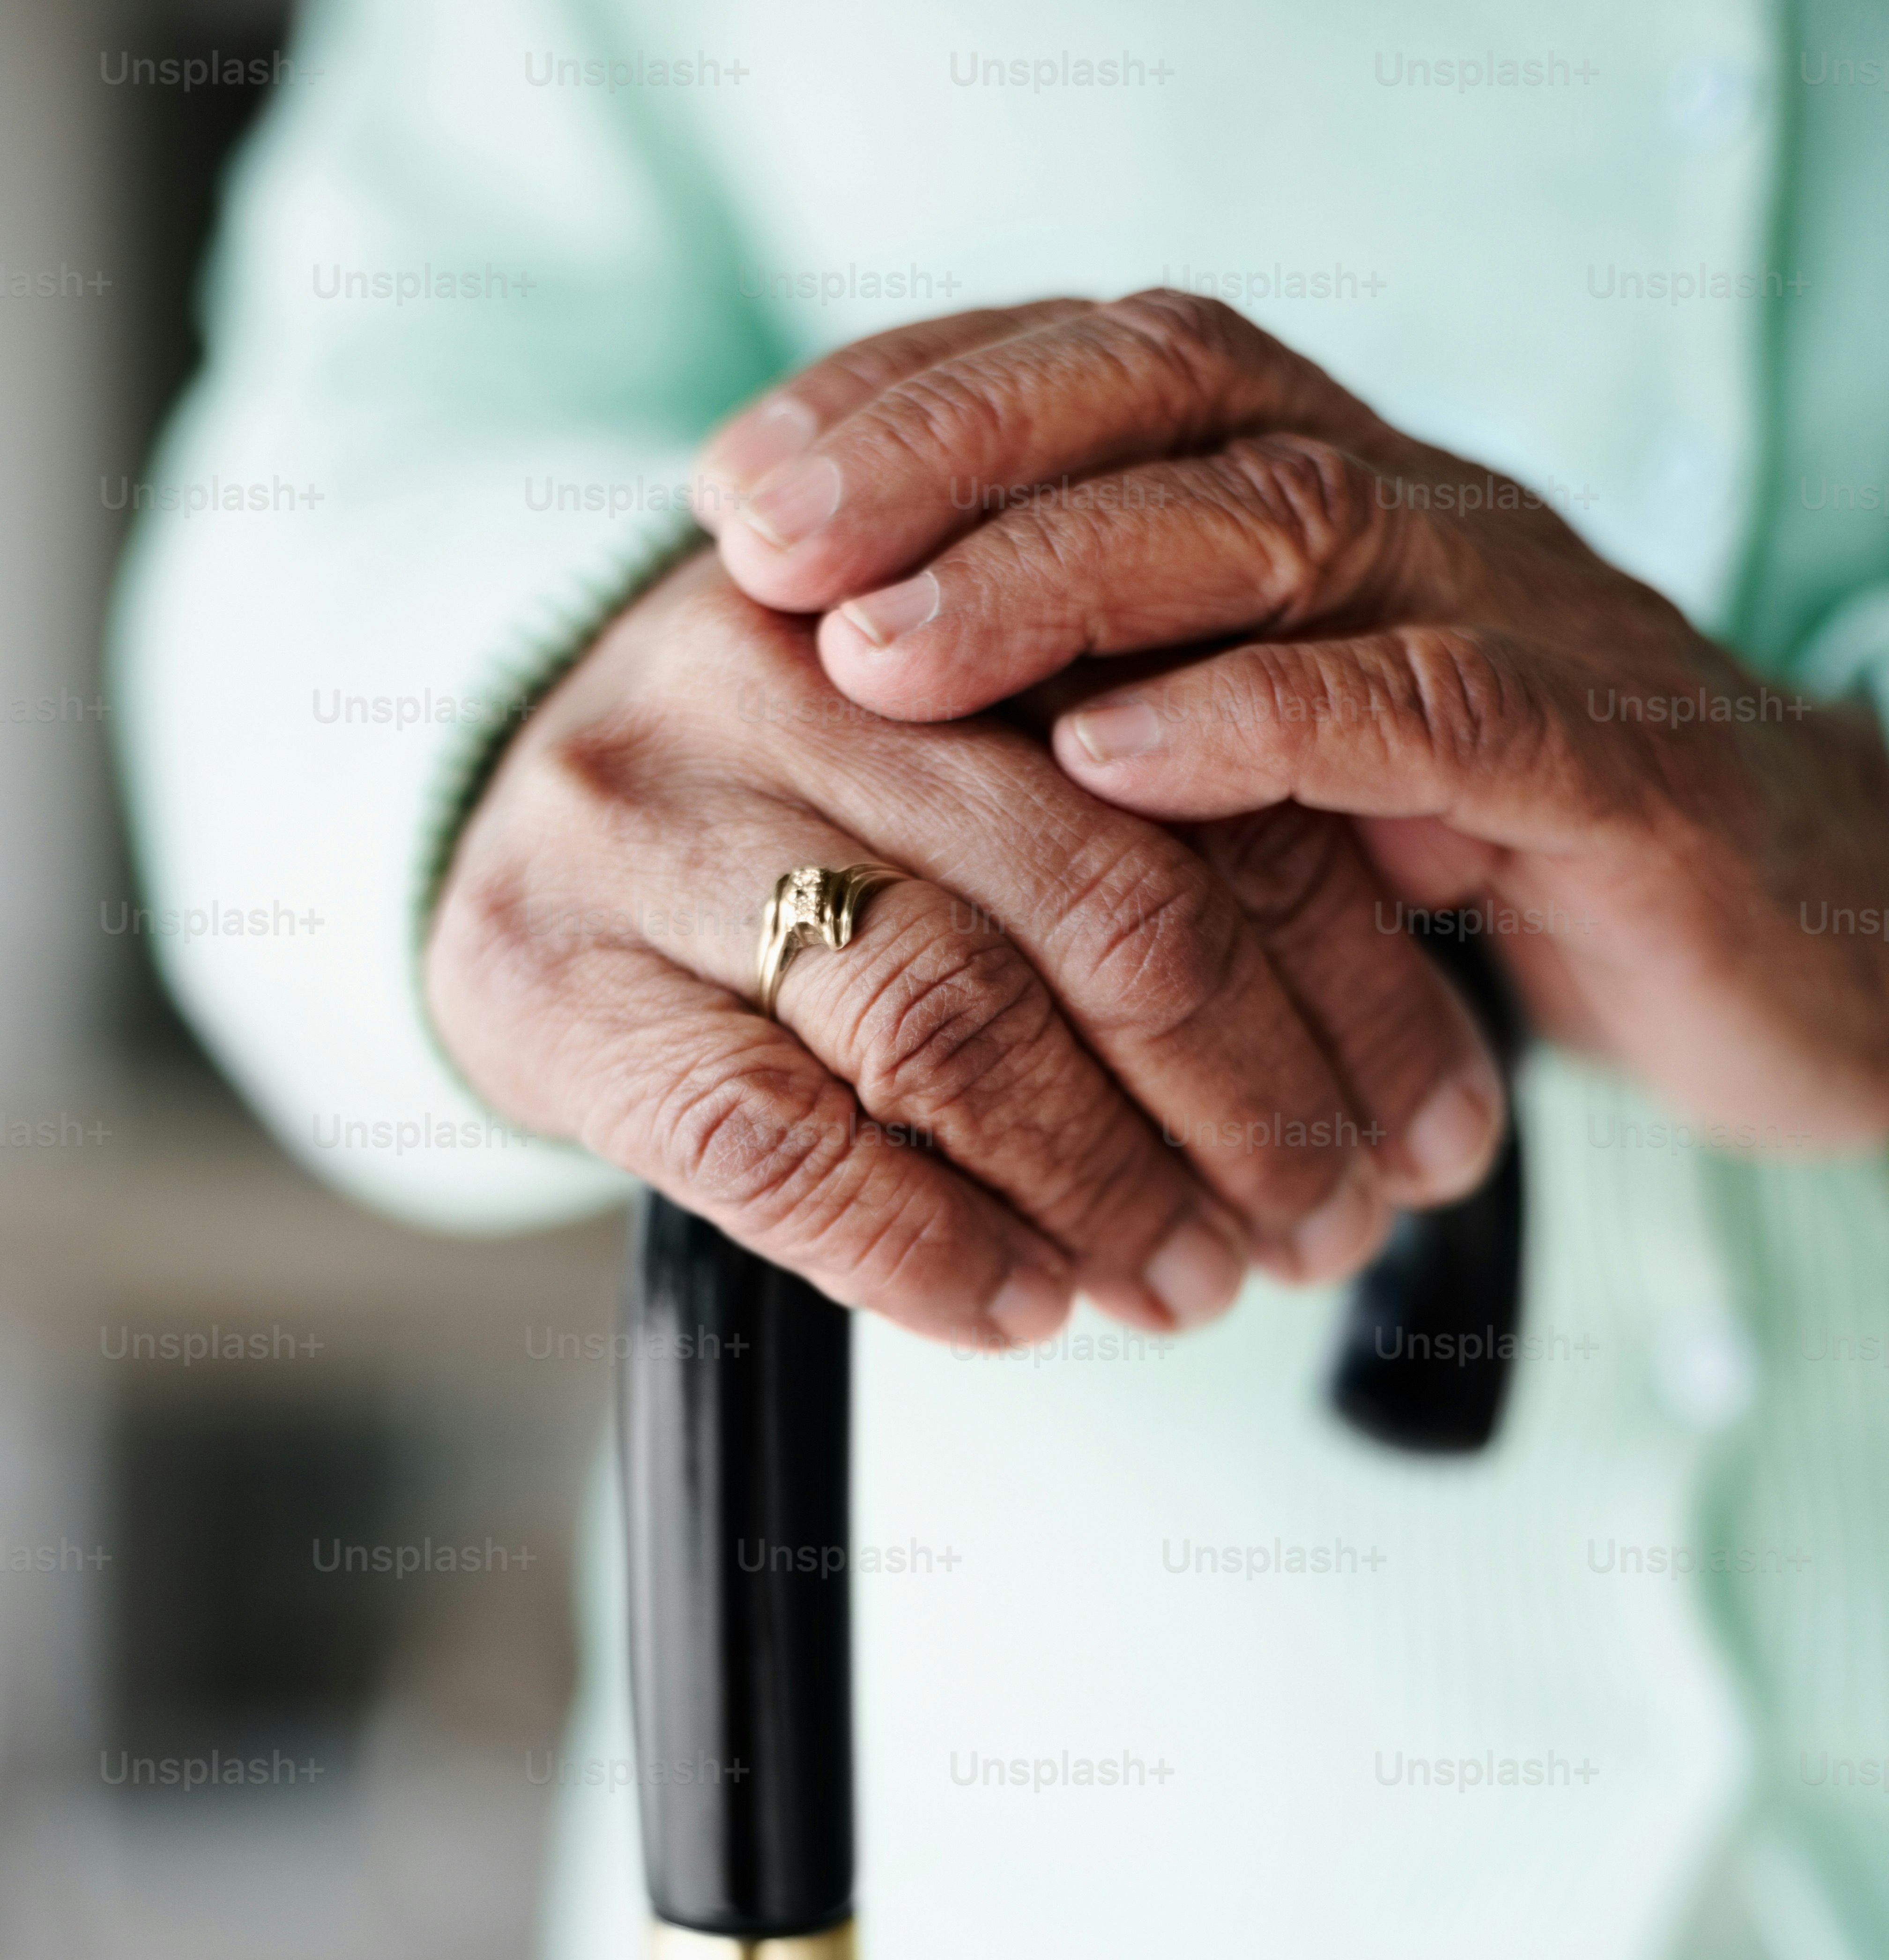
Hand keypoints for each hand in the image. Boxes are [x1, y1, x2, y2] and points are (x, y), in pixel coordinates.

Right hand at [425, 546, 1504, 1349]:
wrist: (491, 842)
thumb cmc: (795, 836)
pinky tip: (1025, 1310)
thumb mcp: (968, 777)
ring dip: (1110, 1189)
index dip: (1359, 980)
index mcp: (938, 591)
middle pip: (1107, 900)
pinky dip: (924, 1246)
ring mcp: (643, 821)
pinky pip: (775, 1141)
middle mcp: (777, 670)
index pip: (1212, 786)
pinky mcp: (539, 979)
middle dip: (1255, 1104)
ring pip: (953, 1022)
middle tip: (1324, 1233)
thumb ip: (1152, 840)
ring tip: (1191, 1290)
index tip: (1439, 1131)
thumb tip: (1414, 1074)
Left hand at [699, 292, 1888, 1147]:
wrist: (1797, 938)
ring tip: (884, 654)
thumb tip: (888, 726)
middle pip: (1174, 396)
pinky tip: (1115, 759)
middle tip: (764, 543)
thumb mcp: (1290, 767)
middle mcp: (1418, 515)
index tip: (737, 490)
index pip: (1107, 370)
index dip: (915, 403)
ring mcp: (1521, 619)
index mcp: (1331, 503)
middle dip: (949, 454)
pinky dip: (1265, 725)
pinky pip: (1435, 710)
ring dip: (1063, 575)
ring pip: (1284, 524)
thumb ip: (1145, 713)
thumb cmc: (1500, 860)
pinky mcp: (1610, 766)